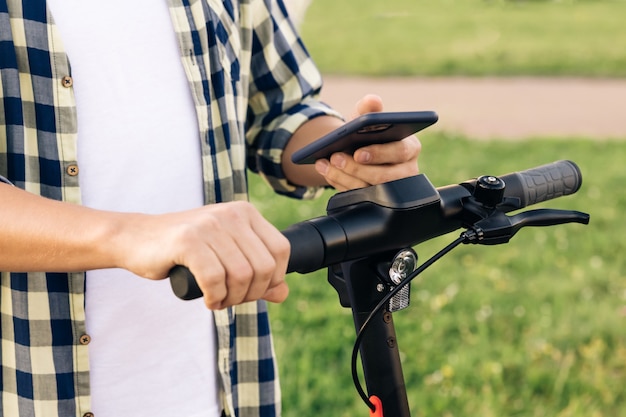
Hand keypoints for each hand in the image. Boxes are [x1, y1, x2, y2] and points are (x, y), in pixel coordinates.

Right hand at [116, 201, 289, 309]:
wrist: (136, 238)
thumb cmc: (184, 249)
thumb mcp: (226, 256)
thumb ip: (256, 272)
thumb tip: (283, 293)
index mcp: (245, 213)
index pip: (281, 250)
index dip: (273, 279)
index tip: (252, 290)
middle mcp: (231, 214)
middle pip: (264, 267)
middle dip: (251, 293)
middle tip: (231, 299)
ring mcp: (210, 225)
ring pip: (242, 275)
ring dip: (231, 299)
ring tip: (217, 300)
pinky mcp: (188, 240)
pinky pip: (215, 279)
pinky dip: (215, 297)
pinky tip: (208, 298)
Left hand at [315, 94, 421, 190]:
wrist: (358, 149)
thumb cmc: (369, 133)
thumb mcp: (367, 119)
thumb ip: (369, 109)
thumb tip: (373, 100)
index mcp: (410, 147)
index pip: (399, 152)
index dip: (379, 154)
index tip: (358, 153)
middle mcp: (406, 171)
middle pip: (384, 177)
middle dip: (356, 168)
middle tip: (335, 158)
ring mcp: (392, 189)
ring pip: (370, 189)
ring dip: (344, 177)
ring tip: (325, 164)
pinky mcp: (377, 200)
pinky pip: (359, 196)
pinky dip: (340, 183)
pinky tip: (326, 171)